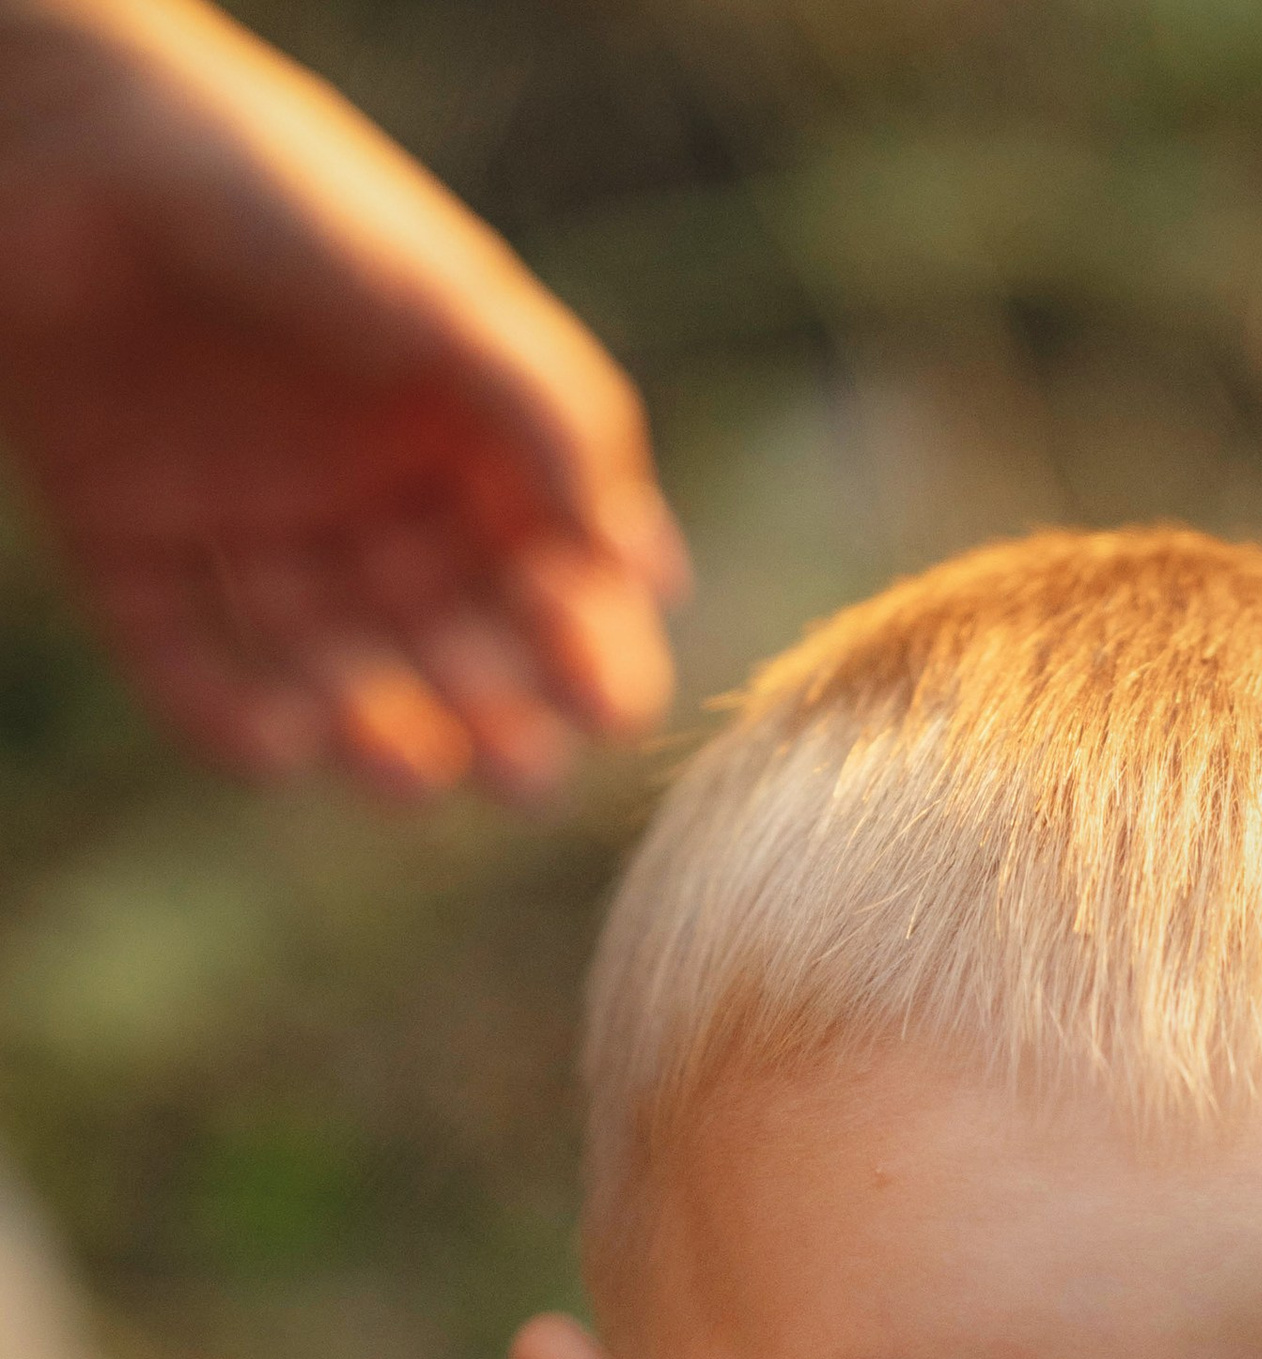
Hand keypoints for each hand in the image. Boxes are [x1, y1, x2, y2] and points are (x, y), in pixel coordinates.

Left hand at [0, 0, 685, 798]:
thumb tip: (651, 574)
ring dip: (377, 728)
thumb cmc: (277, 194)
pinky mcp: (125, 536)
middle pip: (443, 630)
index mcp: (452, 425)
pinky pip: (184, 653)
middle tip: (525, 774)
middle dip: (492, 707)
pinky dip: (225, 712)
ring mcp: (244, 514)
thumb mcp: (445, 297)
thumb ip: (554, 419)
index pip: (543, 562)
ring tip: (411, 773)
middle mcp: (358, 481)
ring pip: (327, 660)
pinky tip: (281, 745)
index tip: (610, 707)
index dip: (582, 638)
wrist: (62, 132)